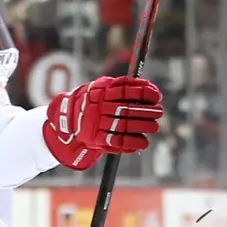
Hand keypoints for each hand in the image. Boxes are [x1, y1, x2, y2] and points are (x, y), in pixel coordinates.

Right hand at [43, 75, 162, 169]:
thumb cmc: (92, 102)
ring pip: (125, 126)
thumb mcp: (101, 87)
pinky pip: (118, 141)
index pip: (126, 90)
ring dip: (144, 126)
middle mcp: (99, 107)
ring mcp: (98, 124)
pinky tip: (143, 142)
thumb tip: (147, 85)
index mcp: (101, 92)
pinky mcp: (97, 139)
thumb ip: (121, 84)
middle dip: (147, 111)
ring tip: (154, 126)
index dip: (144, 93)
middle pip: (127, 109)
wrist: (67, 120)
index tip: (157, 95)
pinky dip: (134, 142)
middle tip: (159, 111)